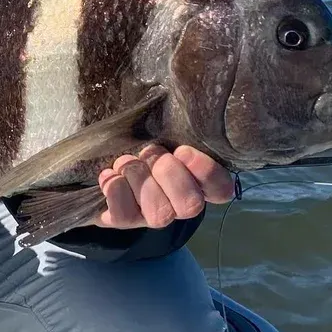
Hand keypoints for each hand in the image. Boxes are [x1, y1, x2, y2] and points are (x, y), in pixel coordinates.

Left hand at [93, 144, 233, 229]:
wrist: (114, 164)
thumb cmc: (148, 143)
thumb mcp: (167, 134)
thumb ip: (178, 131)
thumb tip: (184, 110)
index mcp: (200, 181)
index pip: (221, 188)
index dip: (205, 171)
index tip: (183, 150)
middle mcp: (182, 204)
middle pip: (190, 204)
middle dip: (167, 172)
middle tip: (151, 152)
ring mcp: (155, 216)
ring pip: (158, 211)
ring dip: (138, 178)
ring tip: (127, 162)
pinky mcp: (127, 221)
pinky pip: (124, 215)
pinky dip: (115, 188)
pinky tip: (110, 174)